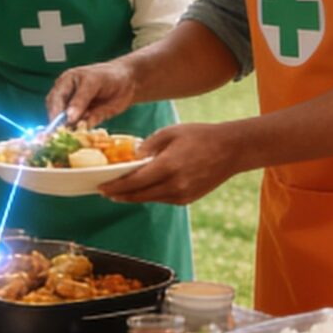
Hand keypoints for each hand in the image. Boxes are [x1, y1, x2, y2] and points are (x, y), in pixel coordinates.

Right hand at [49, 59, 142, 127]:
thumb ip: (80, 100)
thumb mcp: (93, 83)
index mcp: (65, 84)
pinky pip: (81, 128)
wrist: (129, 82)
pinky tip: (85, 135)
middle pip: (57, 113)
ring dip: (71, 129)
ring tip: (77, 135)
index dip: (55, 113)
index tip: (58, 126)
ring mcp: (76, 110)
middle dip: (60, 124)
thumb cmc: (109, 76)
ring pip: (67, 122)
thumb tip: (69, 117)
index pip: (54, 100)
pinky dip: (82, 133)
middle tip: (65, 134)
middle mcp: (67, 98)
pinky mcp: (87, 120)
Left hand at [100, 122, 240, 205]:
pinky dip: (149, 195)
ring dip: (132, 197)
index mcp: (168, 166)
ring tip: (117, 192)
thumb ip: (146, 146)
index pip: (134, 182)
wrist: (231, 149)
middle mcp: (175, 185)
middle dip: (119, 195)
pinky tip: (140, 190)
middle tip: (103, 191)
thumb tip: (129, 158)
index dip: (115, 186)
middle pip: (139, 195)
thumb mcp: (169, 133)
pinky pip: (162, 199)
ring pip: (150, 199)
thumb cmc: (199, 136)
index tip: (100, 187)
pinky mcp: (189, 198)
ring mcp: (183, 194)